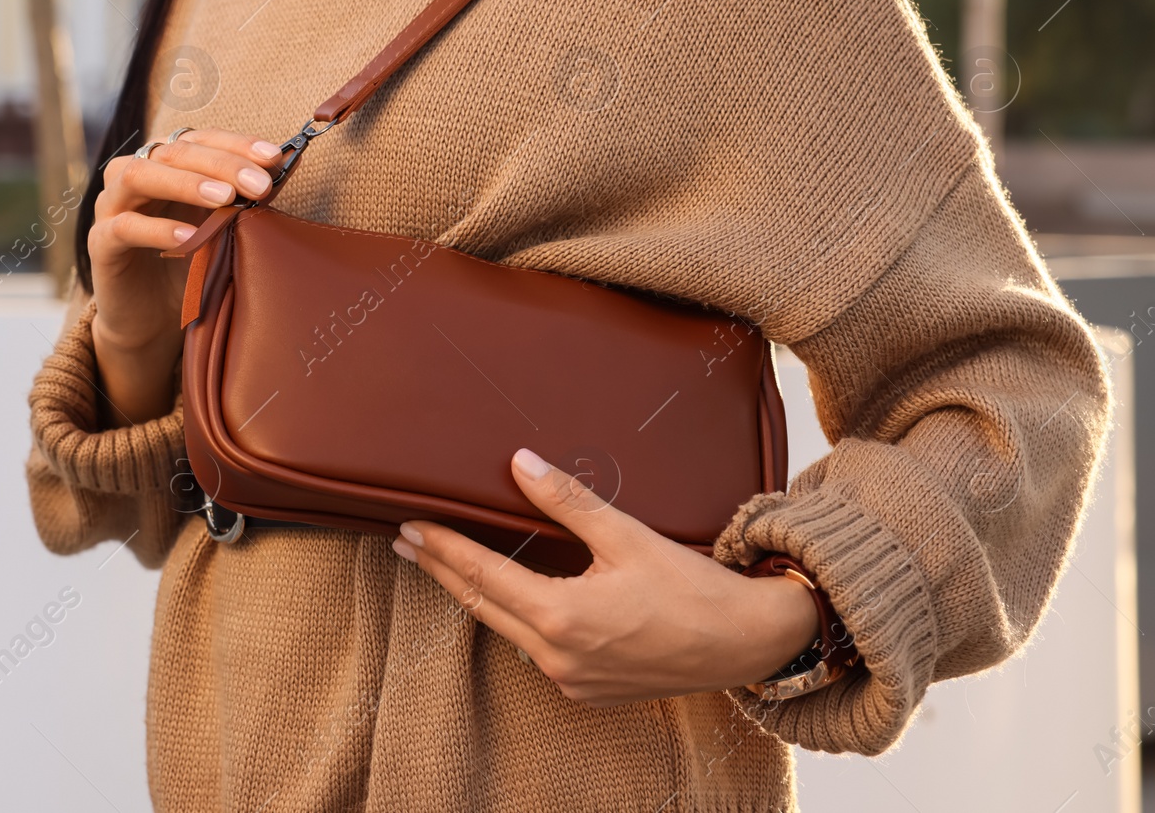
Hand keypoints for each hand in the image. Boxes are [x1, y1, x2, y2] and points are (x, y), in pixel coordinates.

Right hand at [87, 128, 283, 422]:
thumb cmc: (189, 267)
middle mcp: (132, 176)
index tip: (274, 156)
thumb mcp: (222, 228)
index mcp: (164, 165)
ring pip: (139, 176)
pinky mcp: (99, 244)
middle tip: (259, 184)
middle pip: (173, 152)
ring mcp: (111, 207)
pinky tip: (189, 237)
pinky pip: (124, 228)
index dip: (235, 143)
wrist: (152, 321)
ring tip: (224, 198)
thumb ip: (244, 198)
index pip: (199, 139)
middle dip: (221, 164)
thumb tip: (288, 166)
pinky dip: (157, 229)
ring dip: (185, 183)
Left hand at [393, 448, 820, 705]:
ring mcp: (571, 680)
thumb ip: (566, 501)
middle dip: (441, 571)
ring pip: (507, 631)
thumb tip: (519, 463)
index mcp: (562, 617)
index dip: (442, 548)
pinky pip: (536, 652)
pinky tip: (509, 600)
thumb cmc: (694, 588)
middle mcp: (558, 657)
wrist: (748, 644)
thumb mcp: (626, 535)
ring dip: (477, 596)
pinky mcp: (588, 690)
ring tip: (447, 565)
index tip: (410, 526)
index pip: (481, 575)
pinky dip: (516, 622)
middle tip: (406, 543)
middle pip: (481, 606)